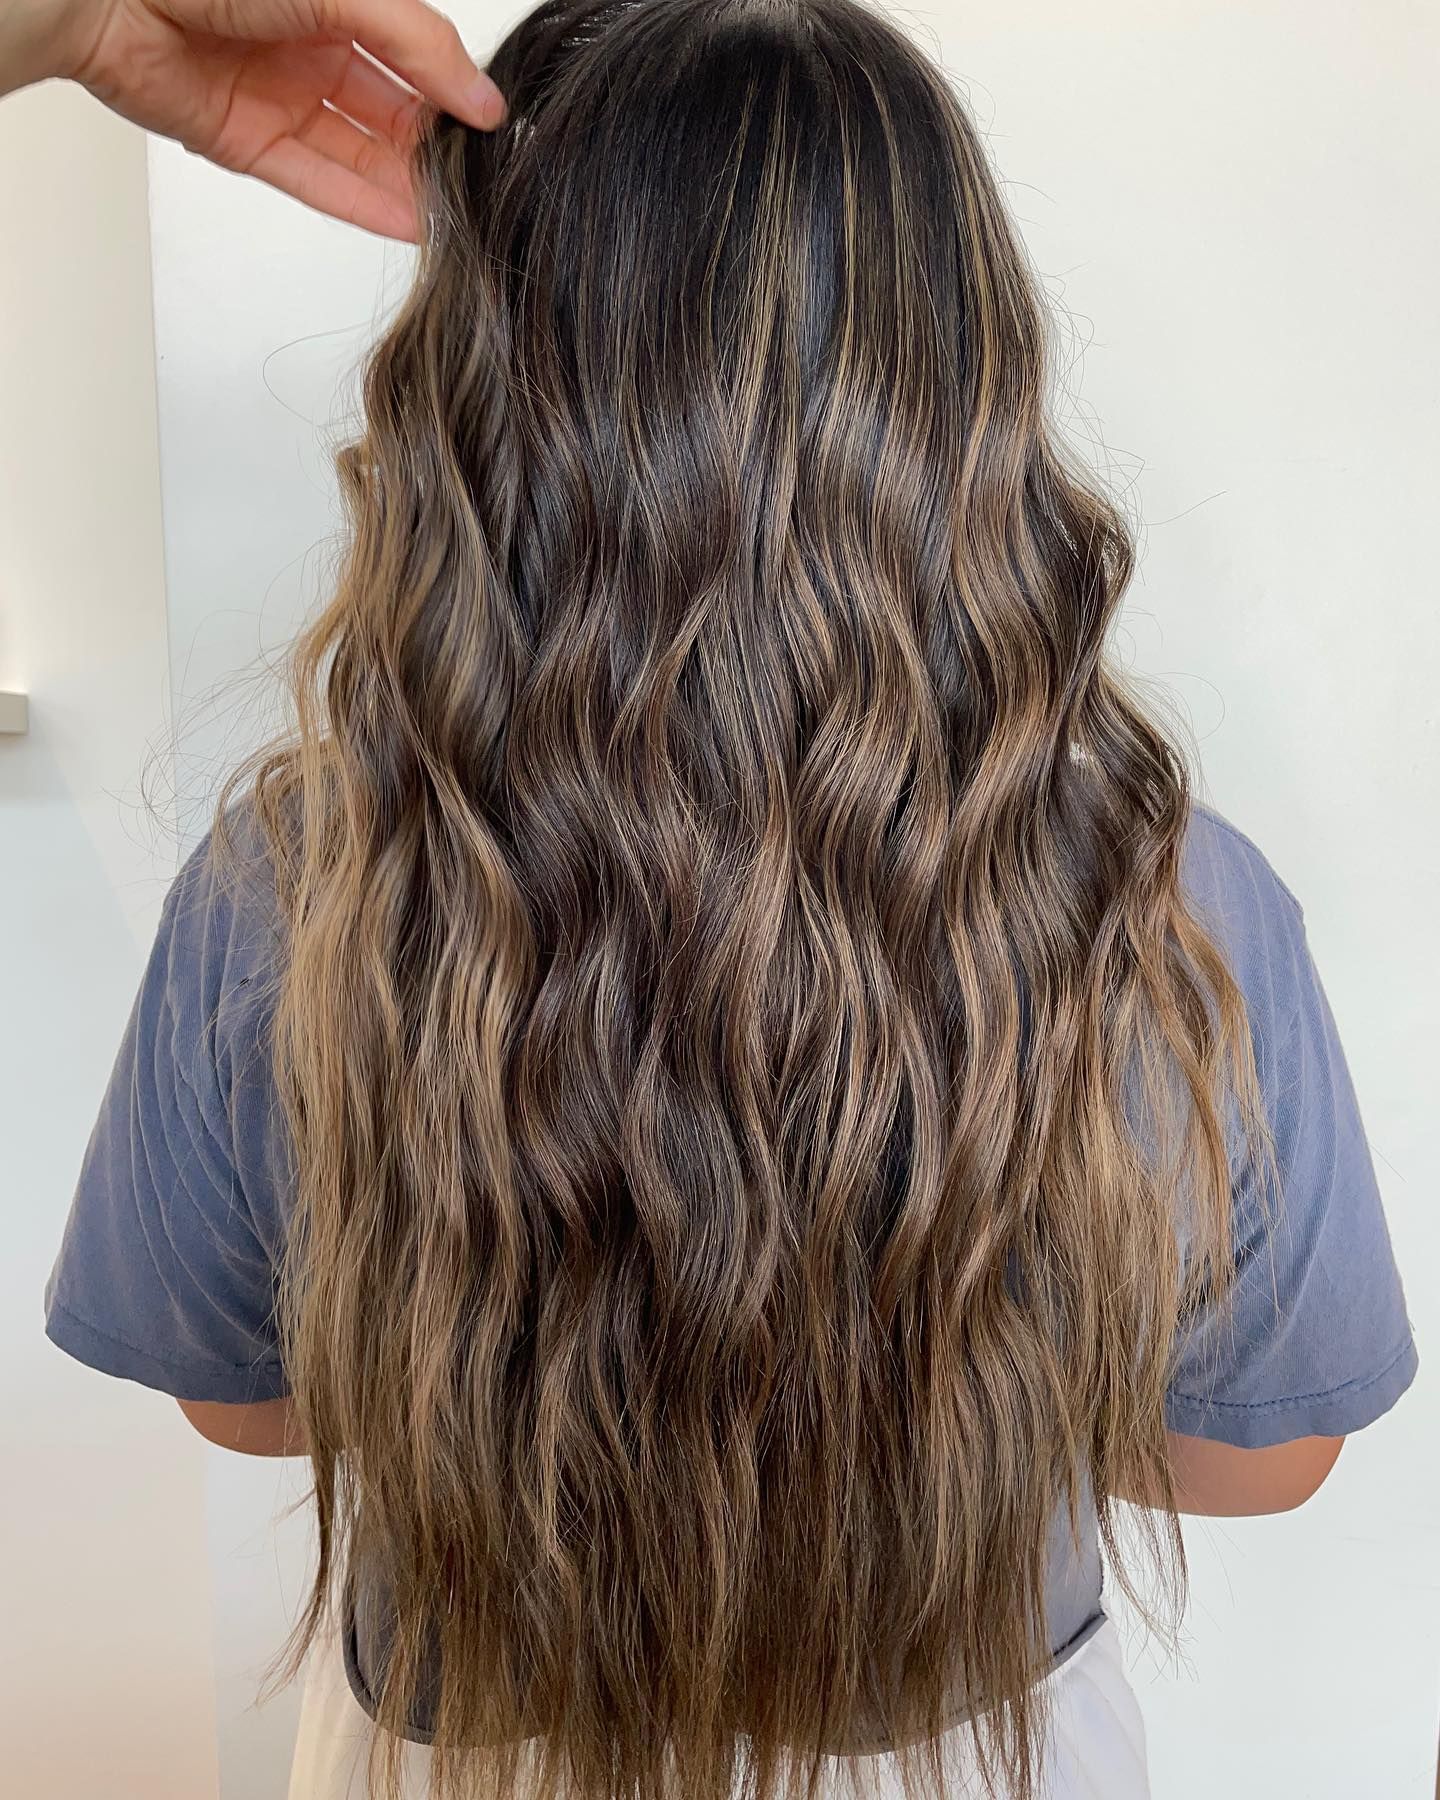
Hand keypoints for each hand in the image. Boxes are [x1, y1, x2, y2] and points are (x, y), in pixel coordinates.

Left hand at [0, 0, 505, 238]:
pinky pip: (319, 181)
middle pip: (390, 110)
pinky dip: (364, 205)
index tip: (495, 126)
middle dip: (434, 147)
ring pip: (358, 152)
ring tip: (458, 215)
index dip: (453, 92)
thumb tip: (479, 98)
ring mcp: (280, 98)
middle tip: (482, 181)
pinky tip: (411, 224)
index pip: (413, 57)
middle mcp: (310, 47)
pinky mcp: (248, 144)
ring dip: (407, 185)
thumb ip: (416, 45)